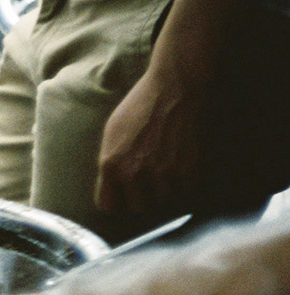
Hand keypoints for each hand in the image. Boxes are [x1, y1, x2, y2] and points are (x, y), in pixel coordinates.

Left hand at [94, 63, 204, 214]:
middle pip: (136, 207)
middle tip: (148, 181)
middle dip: (142, 196)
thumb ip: (110, 161)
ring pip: (162, 199)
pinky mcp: (186, 168)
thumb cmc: (140, 106)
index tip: (123, 196)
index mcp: (110, 164)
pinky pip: (184, 189)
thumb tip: (111, 186)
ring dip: (165, 188)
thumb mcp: (112, 132)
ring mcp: (161, 173)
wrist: (174, 87)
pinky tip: (181, 162)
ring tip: (166, 168)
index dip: (116, 201)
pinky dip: (184, 180)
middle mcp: (133, 173)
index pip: (107, 205)